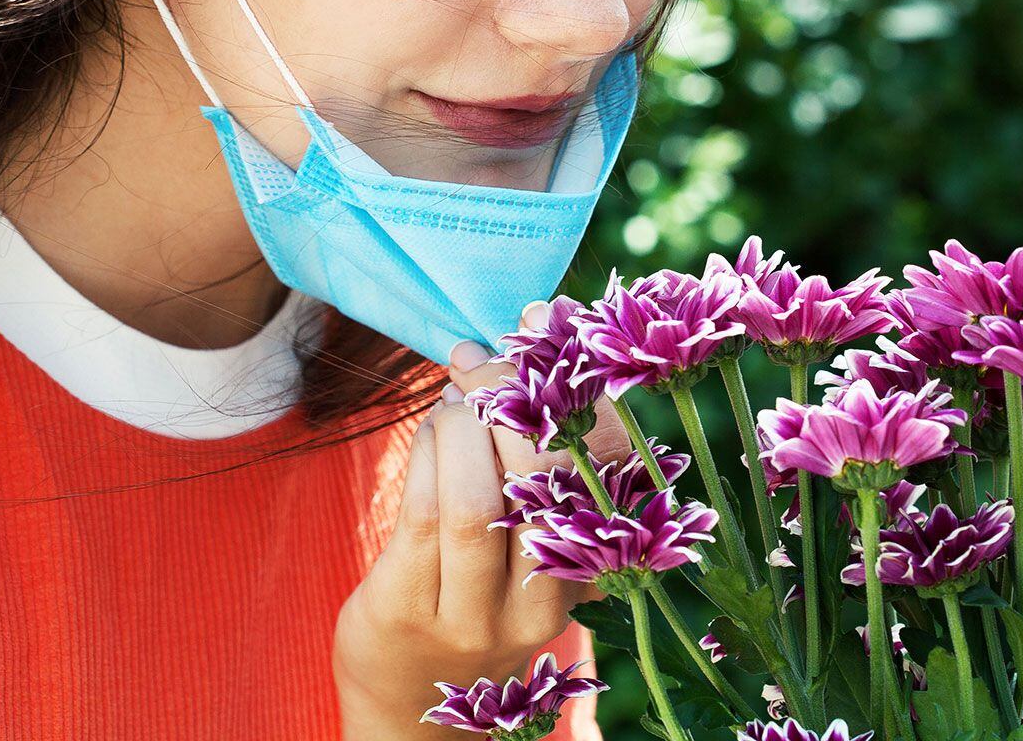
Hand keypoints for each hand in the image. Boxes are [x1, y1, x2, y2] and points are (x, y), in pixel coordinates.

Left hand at [331, 305, 632, 738]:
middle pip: (545, 483)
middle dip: (510, 400)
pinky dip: (428, 449)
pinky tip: (433, 427)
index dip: (582, 395)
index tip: (544, 331)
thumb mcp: (530, 537)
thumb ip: (540, 446)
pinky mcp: (411, 608)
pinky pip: (423, 510)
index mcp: (588, 572)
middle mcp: (541, 601)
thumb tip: (531, 322)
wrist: (412, 701)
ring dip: (462, 424)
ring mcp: (475, 613)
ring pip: (476, 499)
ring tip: (456, 395)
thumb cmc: (478, 590)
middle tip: (485, 362)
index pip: (611, 473)